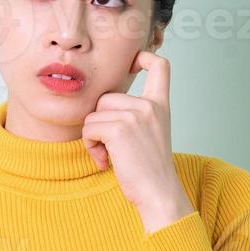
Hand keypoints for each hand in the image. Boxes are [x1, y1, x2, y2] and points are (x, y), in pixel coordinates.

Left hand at [81, 49, 191, 230]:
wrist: (159, 193)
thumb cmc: (150, 170)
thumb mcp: (151, 134)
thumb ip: (136, 114)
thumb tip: (102, 104)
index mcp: (161, 105)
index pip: (160, 66)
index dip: (144, 57)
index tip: (133, 63)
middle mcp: (149, 106)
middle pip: (107, 97)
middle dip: (100, 122)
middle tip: (110, 148)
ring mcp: (135, 115)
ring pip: (94, 114)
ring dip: (93, 137)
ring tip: (108, 156)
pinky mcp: (118, 129)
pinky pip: (89, 128)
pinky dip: (90, 146)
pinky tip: (104, 161)